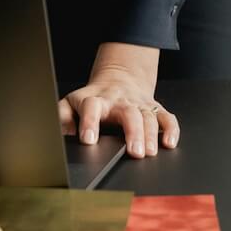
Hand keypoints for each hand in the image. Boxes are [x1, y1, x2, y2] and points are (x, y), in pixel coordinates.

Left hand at [58, 42, 179, 159]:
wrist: (119, 78)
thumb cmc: (94, 98)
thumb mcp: (72, 103)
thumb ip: (63, 116)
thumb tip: (59, 132)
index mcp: (96, 100)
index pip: (92, 107)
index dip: (90, 122)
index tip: (89, 140)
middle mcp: (119, 102)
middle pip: (128, 113)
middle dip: (133, 132)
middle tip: (134, 152)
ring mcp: (139, 104)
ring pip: (148, 116)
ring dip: (151, 135)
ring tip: (149, 152)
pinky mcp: (154, 108)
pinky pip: (166, 117)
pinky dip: (171, 129)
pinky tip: (169, 142)